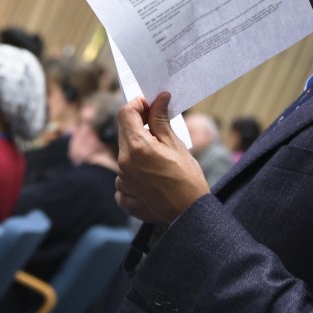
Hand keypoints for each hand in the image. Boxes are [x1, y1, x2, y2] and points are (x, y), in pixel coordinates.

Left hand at [114, 92, 209, 223]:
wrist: (189, 215)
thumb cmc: (188, 179)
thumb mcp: (176, 144)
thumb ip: (161, 119)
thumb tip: (159, 97)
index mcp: (137, 147)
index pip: (125, 113)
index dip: (137, 105)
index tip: (150, 106)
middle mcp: (123, 163)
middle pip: (124, 133)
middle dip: (139, 128)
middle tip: (158, 131)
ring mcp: (122, 181)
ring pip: (124, 154)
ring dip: (137, 151)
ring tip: (158, 161)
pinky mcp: (123, 197)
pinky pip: (122, 178)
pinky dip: (133, 174)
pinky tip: (150, 178)